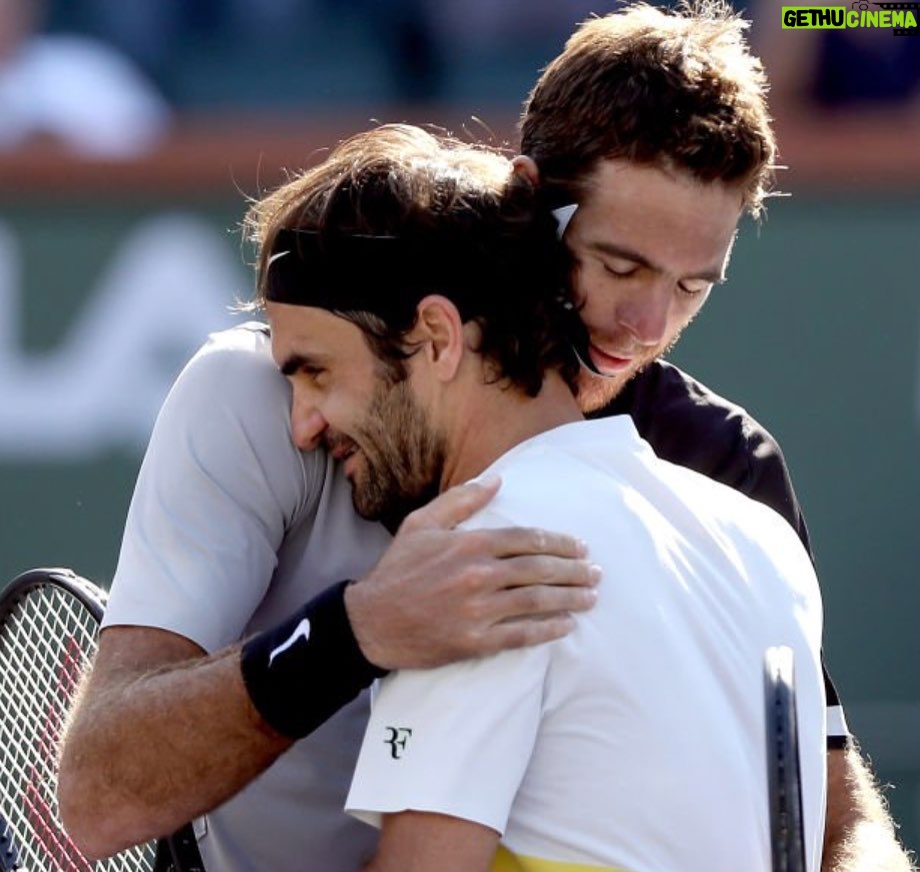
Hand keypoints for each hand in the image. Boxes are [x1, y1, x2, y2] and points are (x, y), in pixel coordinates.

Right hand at [344, 476, 599, 669]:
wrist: (370, 621)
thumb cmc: (397, 569)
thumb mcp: (422, 524)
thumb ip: (461, 500)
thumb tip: (498, 481)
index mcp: (469, 543)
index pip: (527, 539)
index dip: (559, 542)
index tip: (580, 547)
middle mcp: (478, 574)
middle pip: (539, 570)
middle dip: (574, 570)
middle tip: (597, 572)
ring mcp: (477, 610)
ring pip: (537, 601)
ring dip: (570, 598)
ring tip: (591, 597)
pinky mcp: (474, 641)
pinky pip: (521, 635)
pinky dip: (548, 630)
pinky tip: (567, 626)